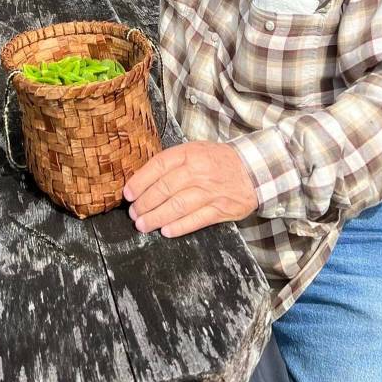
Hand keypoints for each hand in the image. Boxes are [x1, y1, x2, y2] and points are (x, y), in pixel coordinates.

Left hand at [123, 140, 257, 236]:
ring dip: (156, 218)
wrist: (254, 170)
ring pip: (177, 206)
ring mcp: (209, 191)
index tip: (128, 193)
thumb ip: (173, 162)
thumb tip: (144, 178)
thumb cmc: (219, 160)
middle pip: (164, 189)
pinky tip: (166, 231)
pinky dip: (179, 227)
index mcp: (189, 154)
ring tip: (142, 225)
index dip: (140, 181)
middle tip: (134, 213)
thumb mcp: (196, 150)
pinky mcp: (220, 209)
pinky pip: (196, 220)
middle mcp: (198, 171)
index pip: (158, 166)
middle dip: (144, 203)